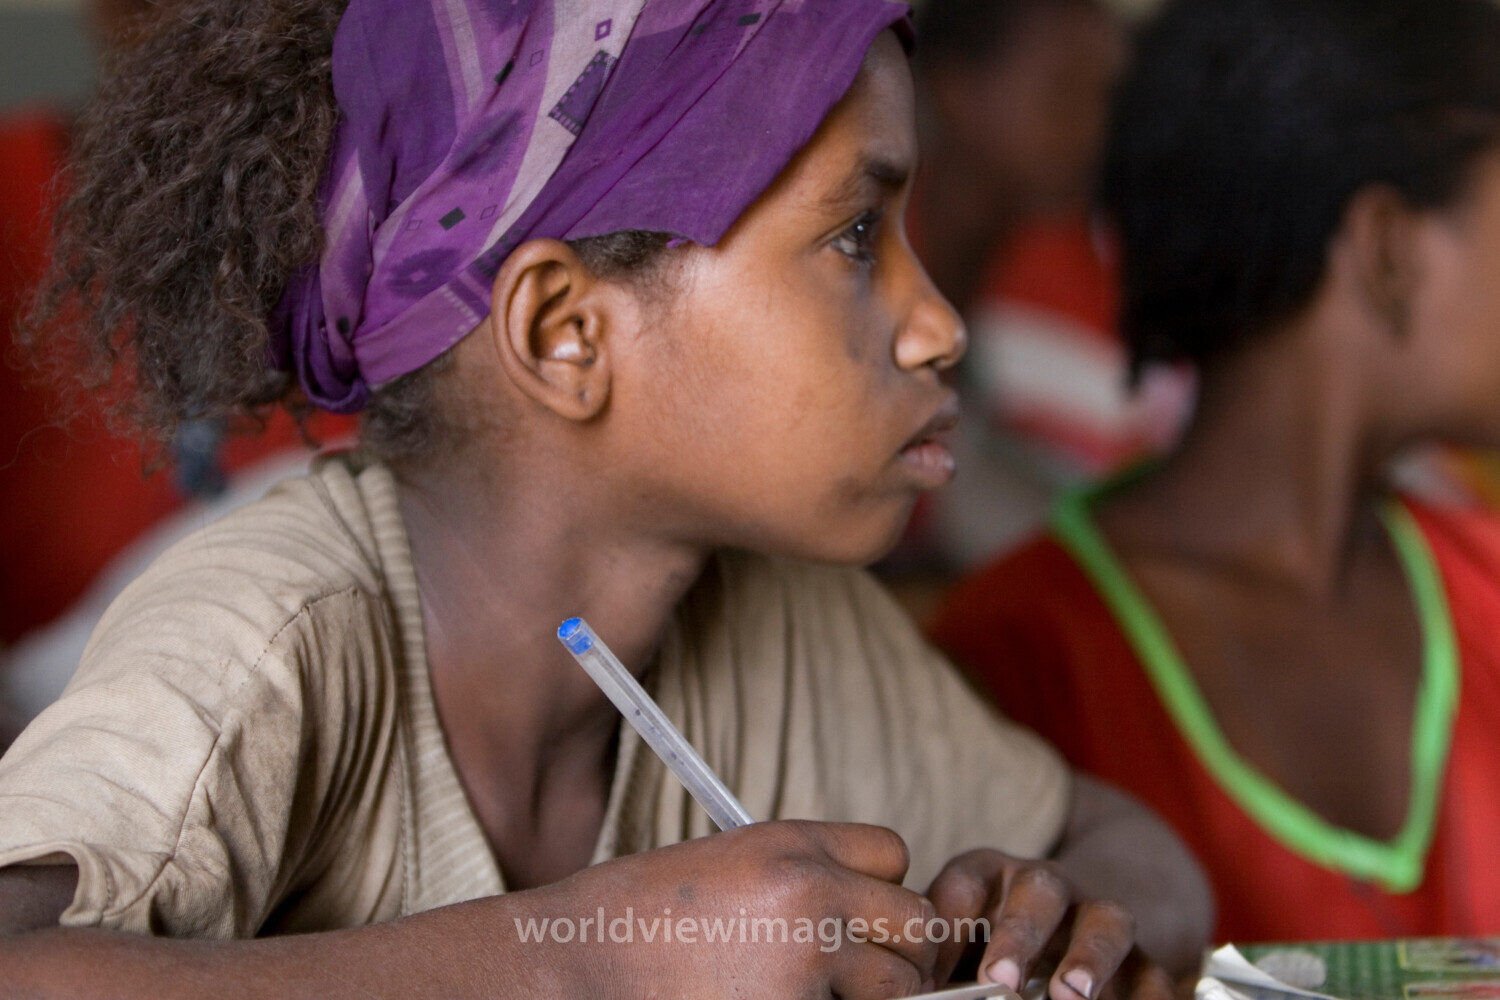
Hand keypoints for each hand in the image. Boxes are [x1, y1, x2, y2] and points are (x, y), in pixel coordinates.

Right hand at [511, 820, 941, 998]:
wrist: (572, 964)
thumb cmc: (639, 920)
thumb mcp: (727, 866)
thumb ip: (801, 880)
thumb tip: (865, 918)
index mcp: (790, 843)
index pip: (894, 852)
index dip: (877, 890)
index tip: (850, 916)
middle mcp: (809, 892)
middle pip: (916, 922)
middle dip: (893, 954)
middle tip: (849, 976)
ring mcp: (805, 960)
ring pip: (897, 989)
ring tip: (797, 993)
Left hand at [925, 850, 1174, 999]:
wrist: (1072, 914)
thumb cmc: (988, 934)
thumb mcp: (957, 931)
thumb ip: (933, 960)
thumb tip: (901, 992)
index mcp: (989, 875)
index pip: (965, 883)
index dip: (946, 924)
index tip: (927, 972)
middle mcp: (1046, 886)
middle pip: (1038, 892)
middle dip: (1019, 934)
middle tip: (1000, 977)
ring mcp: (1098, 916)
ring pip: (1105, 920)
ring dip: (1089, 957)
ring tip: (1071, 995)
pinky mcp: (1141, 955)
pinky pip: (1155, 971)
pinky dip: (1151, 996)